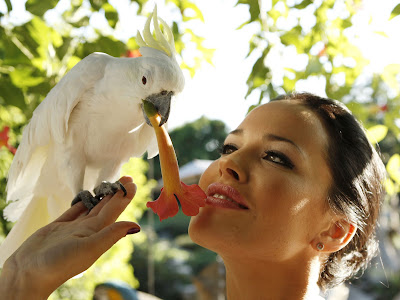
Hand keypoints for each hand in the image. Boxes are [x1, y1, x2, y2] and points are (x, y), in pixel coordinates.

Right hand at [0, 176, 139, 298]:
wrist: (28, 274)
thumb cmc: (59, 264)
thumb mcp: (89, 248)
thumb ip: (111, 234)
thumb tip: (136, 225)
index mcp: (97, 234)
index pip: (114, 212)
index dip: (123, 197)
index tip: (132, 183)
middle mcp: (88, 230)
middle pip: (106, 208)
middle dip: (117, 193)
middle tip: (127, 178)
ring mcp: (73, 228)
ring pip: (91, 208)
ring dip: (102, 196)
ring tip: (111, 184)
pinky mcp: (58, 227)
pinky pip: (74, 210)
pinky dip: (82, 202)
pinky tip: (88, 196)